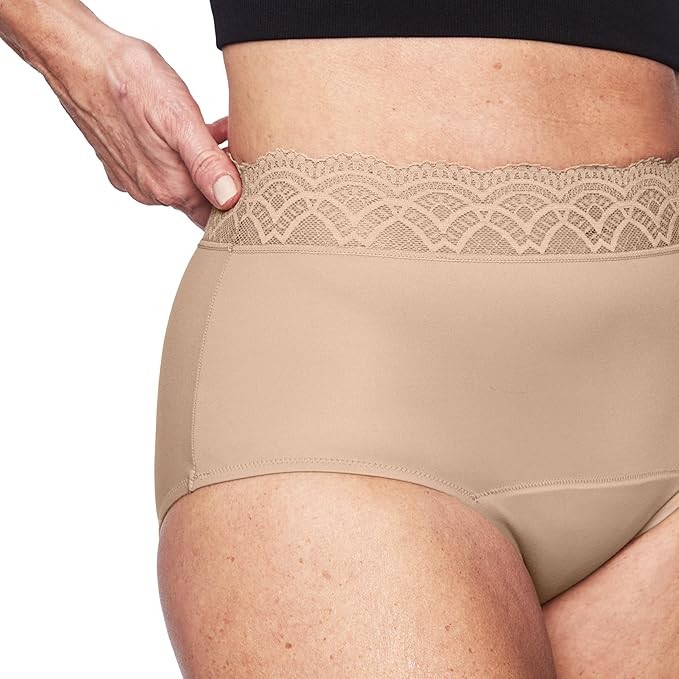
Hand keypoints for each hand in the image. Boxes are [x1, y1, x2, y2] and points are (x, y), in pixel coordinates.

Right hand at [47, 33, 241, 228]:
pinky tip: (197, 129)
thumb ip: (206, 164)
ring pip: (185, 182)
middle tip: (246, 155)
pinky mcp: (126, 163)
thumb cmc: (130, 83)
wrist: (80, 59)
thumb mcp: (180, 119)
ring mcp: (137, 179)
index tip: (257, 188)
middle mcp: (153, 191)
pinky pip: (164, 168)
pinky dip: (184, 154)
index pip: (215, 218)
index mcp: (172, 187)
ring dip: (207, 164)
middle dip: (226, 183)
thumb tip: (229, 198)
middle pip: (202, 202)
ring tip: (224, 135)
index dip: (239, 206)